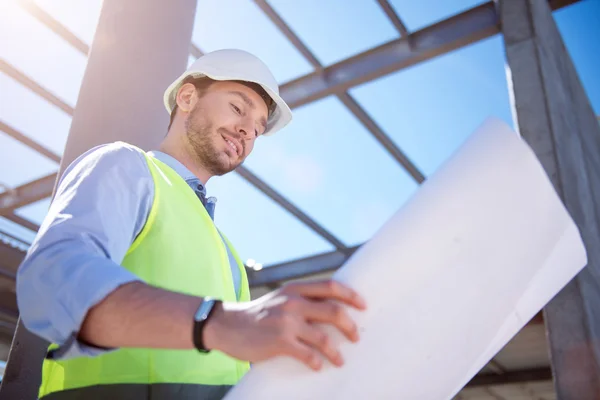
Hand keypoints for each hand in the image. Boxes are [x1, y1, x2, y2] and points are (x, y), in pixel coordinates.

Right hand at [203, 280, 365, 370]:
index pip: (330, 286)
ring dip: (336, 351)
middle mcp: (293, 303)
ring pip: (323, 337)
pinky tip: (318, 366)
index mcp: (295, 289)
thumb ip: (300, 300)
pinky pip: (307, 354)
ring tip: (340, 360)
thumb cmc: (256, 314)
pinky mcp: (279, 342)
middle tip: (356, 336)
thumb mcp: (279, 298)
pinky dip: (316, 361)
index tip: (363, 305)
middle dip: (349, 326)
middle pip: (333, 311)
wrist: (226, 325)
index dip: (350, 295)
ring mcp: (286, 322)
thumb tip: (329, 310)